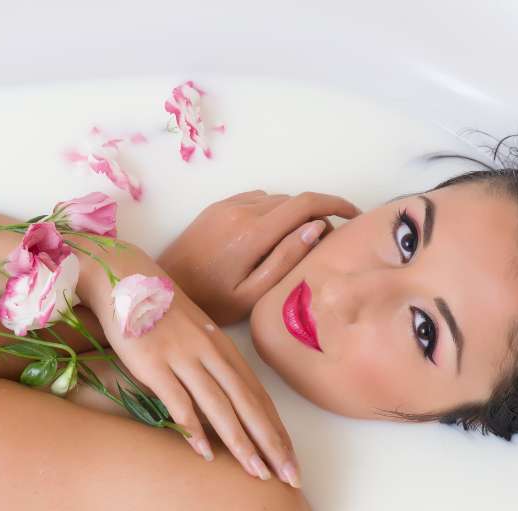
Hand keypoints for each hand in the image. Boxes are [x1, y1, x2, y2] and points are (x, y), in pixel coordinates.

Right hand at [73, 238, 301, 486]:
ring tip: (257, 473)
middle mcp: (211, 354)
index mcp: (224, 349)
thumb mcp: (195, 335)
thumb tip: (229, 400)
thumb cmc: (159, 311)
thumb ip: (213, 364)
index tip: (292, 461)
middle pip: (249, 405)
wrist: (124, 277)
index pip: (259, 397)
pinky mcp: (154, 364)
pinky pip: (178, 401)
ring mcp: (183, 358)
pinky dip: (193, 428)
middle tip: (289, 478)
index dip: (278, 431)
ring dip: (240, 442)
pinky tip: (205, 453)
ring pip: (220, 406)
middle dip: (271, 444)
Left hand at [157, 190, 360, 325]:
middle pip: (293, 200)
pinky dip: (273, 212)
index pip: (305, 204)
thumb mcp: (251, 295)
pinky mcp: (217, 208)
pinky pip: (256, 200)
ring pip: (275, 199)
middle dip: (317, 215)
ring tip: (297, 244)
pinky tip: (269, 237)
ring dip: (294, 215)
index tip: (354, 217)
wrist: (162, 291)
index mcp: (252, 233)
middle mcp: (241, 210)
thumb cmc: (209, 303)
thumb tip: (316, 229)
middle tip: (324, 244)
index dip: (336, 205)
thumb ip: (285, 260)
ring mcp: (227, 206)